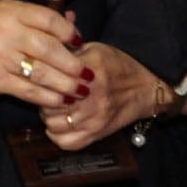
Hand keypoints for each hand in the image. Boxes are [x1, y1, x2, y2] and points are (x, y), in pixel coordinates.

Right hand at [0, 0, 84, 104]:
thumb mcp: (4, 16)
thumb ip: (36, 20)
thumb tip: (73, 23)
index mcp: (10, 11)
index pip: (50, 20)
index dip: (69, 33)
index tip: (80, 43)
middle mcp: (5, 31)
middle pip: (51, 49)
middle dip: (73, 65)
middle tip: (88, 75)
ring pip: (43, 73)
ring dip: (66, 85)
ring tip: (80, 91)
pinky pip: (29, 90)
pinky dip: (48, 97)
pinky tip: (59, 100)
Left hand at [41, 41, 155, 149]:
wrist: (145, 88)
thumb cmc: (118, 66)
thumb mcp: (94, 49)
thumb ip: (68, 49)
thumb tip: (47, 45)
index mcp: (90, 71)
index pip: (50, 77)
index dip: (41, 77)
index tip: (41, 75)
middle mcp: (91, 97)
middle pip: (48, 101)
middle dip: (42, 96)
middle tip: (47, 91)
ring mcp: (93, 119)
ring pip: (52, 123)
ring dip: (48, 115)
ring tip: (55, 106)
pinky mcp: (96, 134)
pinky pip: (64, 142)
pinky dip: (57, 134)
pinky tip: (60, 122)